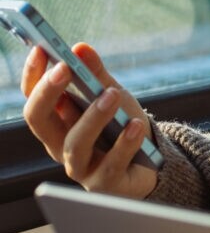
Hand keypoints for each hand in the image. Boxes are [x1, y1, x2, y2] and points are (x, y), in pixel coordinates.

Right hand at [21, 42, 158, 198]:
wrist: (152, 161)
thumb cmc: (122, 124)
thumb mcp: (111, 93)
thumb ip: (96, 74)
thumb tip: (79, 48)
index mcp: (57, 120)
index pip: (33, 97)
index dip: (33, 75)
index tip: (40, 49)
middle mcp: (60, 145)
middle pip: (39, 120)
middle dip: (48, 92)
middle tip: (65, 68)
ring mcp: (80, 167)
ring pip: (74, 144)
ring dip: (93, 117)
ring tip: (112, 94)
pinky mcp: (104, 185)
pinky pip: (110, 165)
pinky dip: (124, 143)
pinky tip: (136, 125)